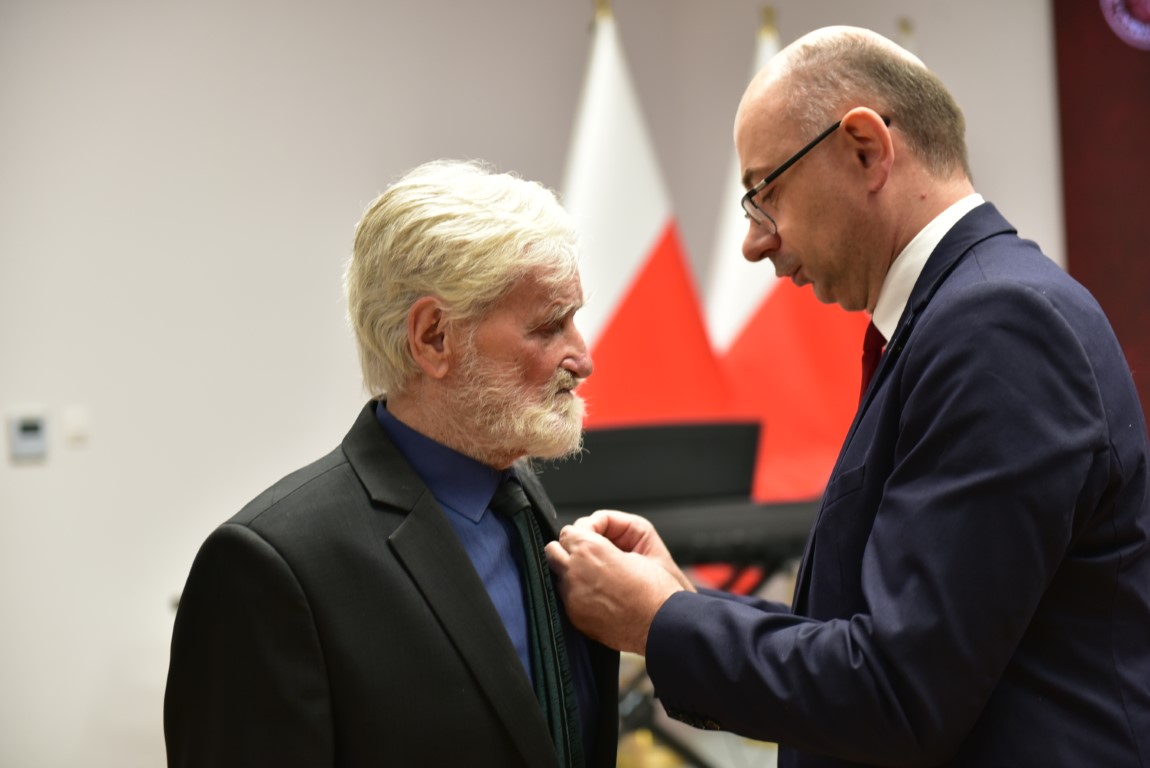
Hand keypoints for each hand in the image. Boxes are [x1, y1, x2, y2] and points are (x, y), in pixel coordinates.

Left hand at [545, 512, 688, 654]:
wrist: (664, 625)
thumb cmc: (656, 588)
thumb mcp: (640, 543)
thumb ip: (607, 533)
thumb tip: (589, 534)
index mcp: (590, 549)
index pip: (568, 531)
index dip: (583, 533)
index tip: (595, 539)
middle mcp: (575, 571)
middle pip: (553, 550)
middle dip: (569, 549)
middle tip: (591, 555)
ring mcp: (572, 596)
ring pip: (557, 574)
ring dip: (571, 571)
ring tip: (597, 577)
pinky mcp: (575, 616)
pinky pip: (566, 598)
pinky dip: (577, 593)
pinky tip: (599, 595)